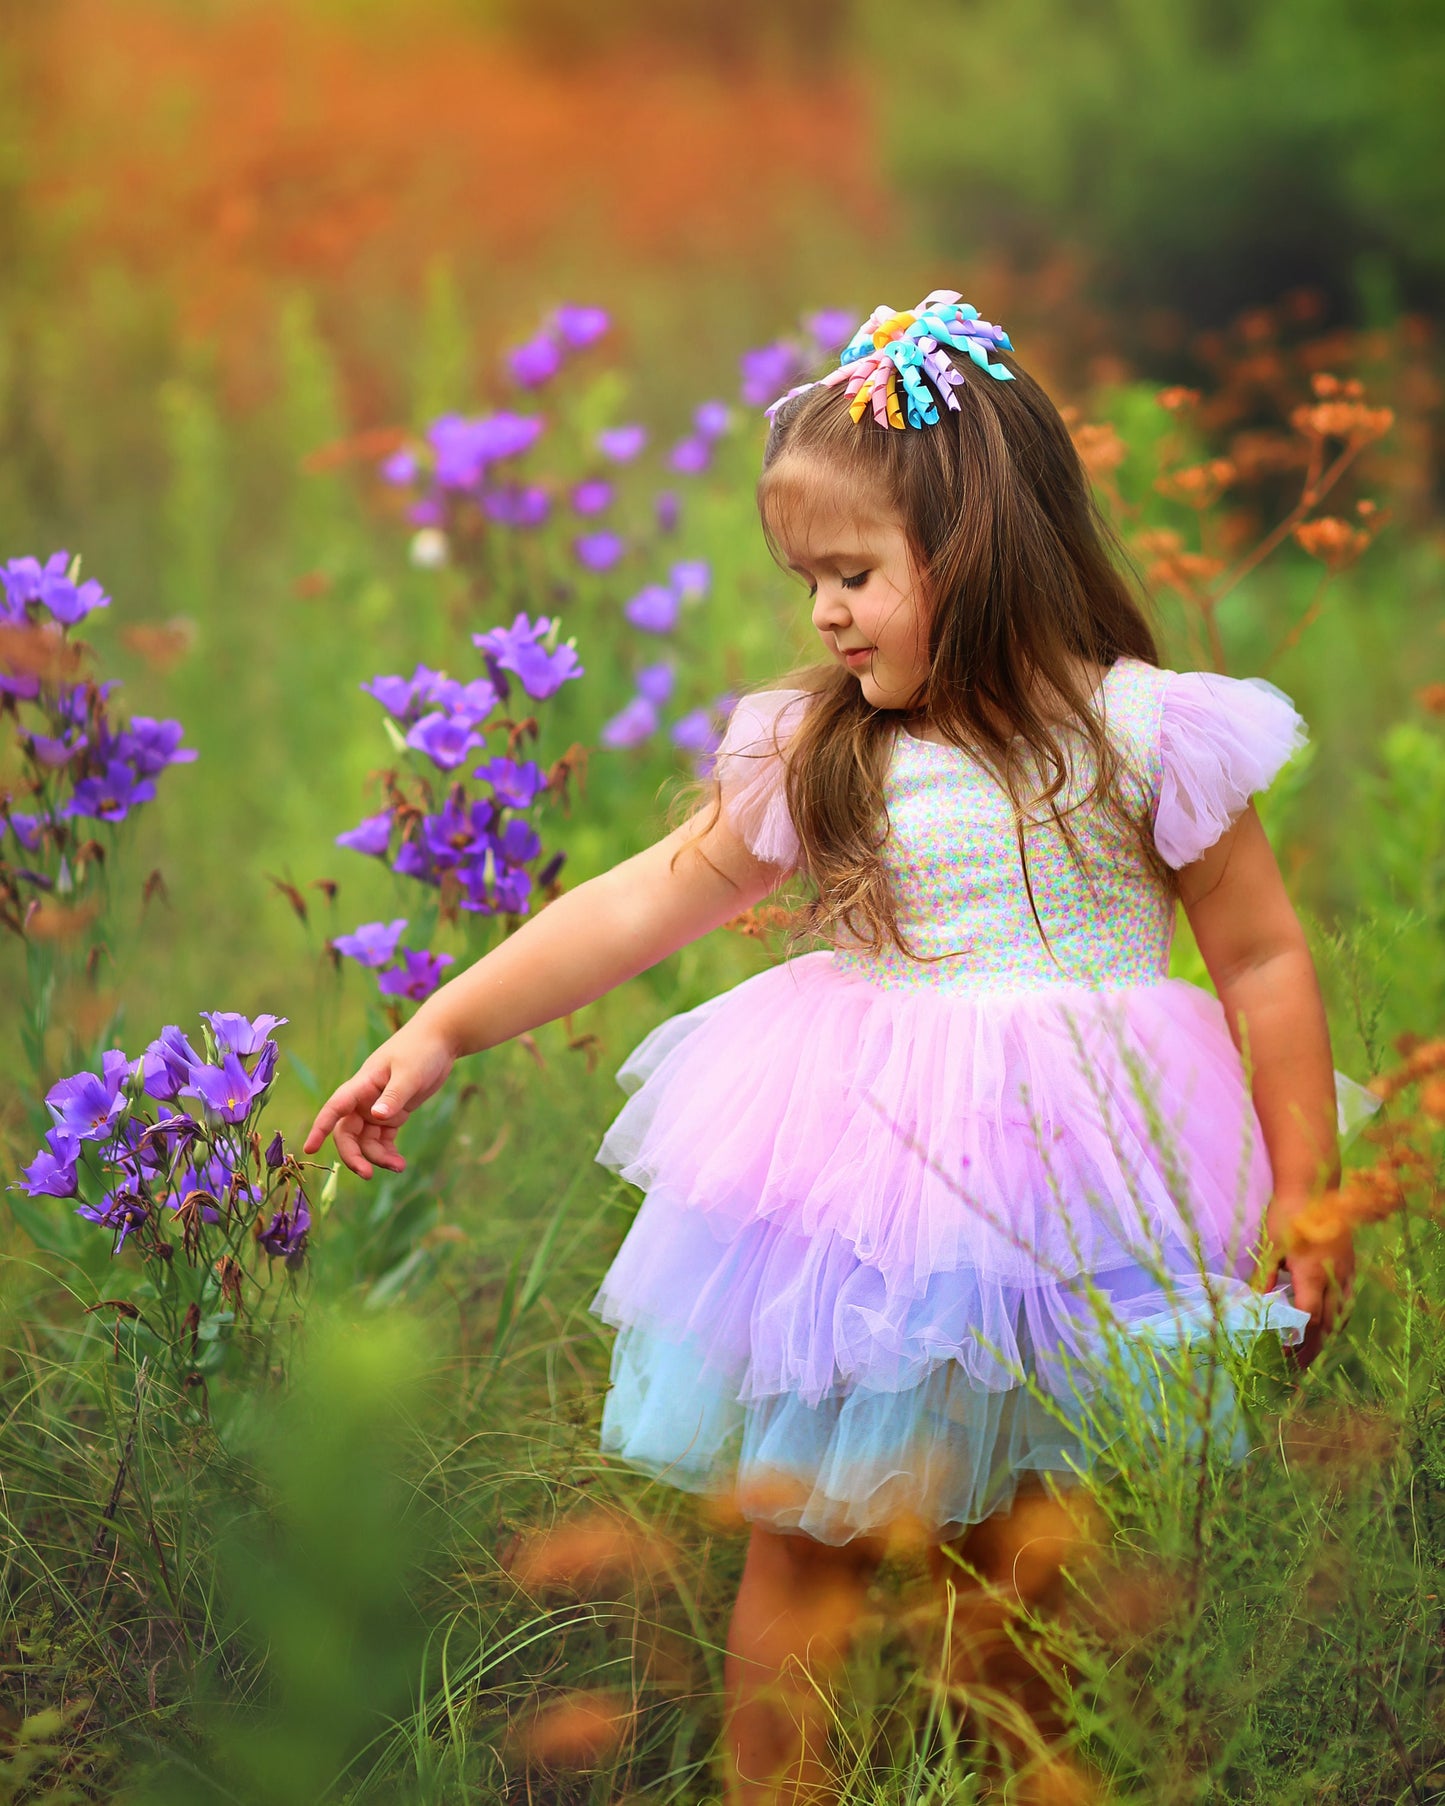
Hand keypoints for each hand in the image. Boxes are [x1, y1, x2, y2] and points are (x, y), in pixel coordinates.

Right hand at [302, 1019, 457, 1178]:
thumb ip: (393, 1096)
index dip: (320, 1128)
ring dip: (377, 1157)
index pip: (334, 1108)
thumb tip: (377, 1117)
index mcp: (362, 1085)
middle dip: (354, 1155)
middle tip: (367, 1174)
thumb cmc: (421, 1050)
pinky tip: (399, 1163)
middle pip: (347, 1132)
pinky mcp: (394, 1113)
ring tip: (398, 1167)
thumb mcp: (409, 1074)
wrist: (440, 1039)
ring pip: (366, 1140)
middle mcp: (364, 1099)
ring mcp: (377, 1107)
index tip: (309, 1149)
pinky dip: (388, 1152)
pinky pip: (383, 1139)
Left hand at [1263, 1189, 1354, 1368]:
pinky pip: (1347, 1298)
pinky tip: (1328, 1323)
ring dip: (1327, 1335)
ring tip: (1312, 1353)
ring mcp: (1345, 1271)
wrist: (1313, 1187)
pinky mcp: (1349, 1264)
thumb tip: (1255, 1305)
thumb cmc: (1286, 1215)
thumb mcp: (1270, 1247)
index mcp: (1312, 1274)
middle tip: (1298, 1367)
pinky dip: (1337, 1316)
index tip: (1284, 1354)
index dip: (1298, 1339)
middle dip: (1313, 1347)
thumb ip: (1265, 1277)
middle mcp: (1334, 1276)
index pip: (1309, 1317)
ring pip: (1341, 1313)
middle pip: (1328, 1322)